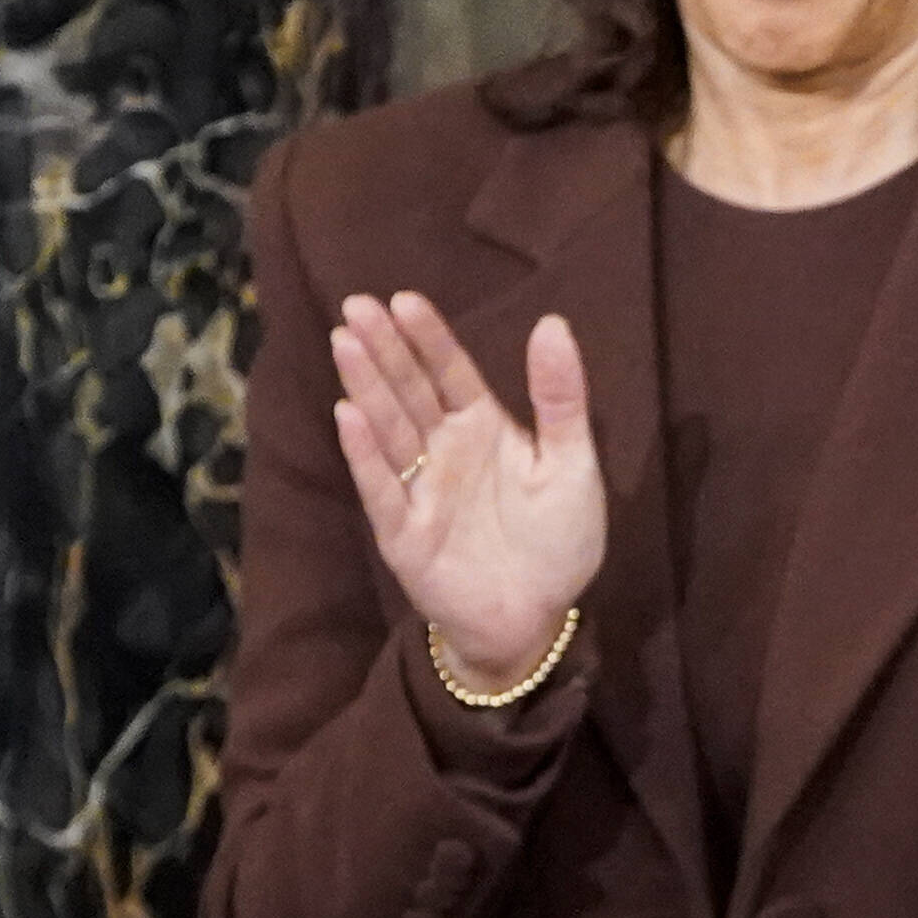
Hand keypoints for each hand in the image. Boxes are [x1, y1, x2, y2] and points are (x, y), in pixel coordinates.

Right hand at [331, 293, 606, 691]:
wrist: (538, 618)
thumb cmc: (558, 541)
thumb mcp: (572, 464)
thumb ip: (560, 398)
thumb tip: (554, 322)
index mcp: (482, 428)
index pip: (450, 372)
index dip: (428, 337)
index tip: (405, 300)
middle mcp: (444, 451)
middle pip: (410, 391)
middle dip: (384, 349)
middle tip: (356, 305)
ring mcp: (419, 489)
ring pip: (389, 429)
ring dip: (366, 387)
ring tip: (345, 343)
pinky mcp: (403, 533)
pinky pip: (381, 488)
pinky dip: (364, 454)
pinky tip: (348, 415)